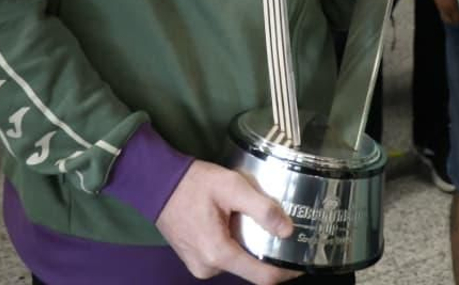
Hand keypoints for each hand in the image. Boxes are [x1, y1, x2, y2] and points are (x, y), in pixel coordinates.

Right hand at [154, 161, 298, 283]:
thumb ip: (262, 208)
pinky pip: (223, 258)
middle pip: (251, 269)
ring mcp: (199, 267)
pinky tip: (231, 222)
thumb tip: (287, 231)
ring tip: (249, 219)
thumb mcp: (232, 186)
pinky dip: (233, 244)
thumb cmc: (193, 183)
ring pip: (237, 262)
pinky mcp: (195, 260)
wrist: (157, 183)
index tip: (300, 261)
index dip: (285, 271)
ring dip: (248, 245)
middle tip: (276, 227)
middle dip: (265, 251)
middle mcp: (208, 268)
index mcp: (218, 254)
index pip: (263, 277)